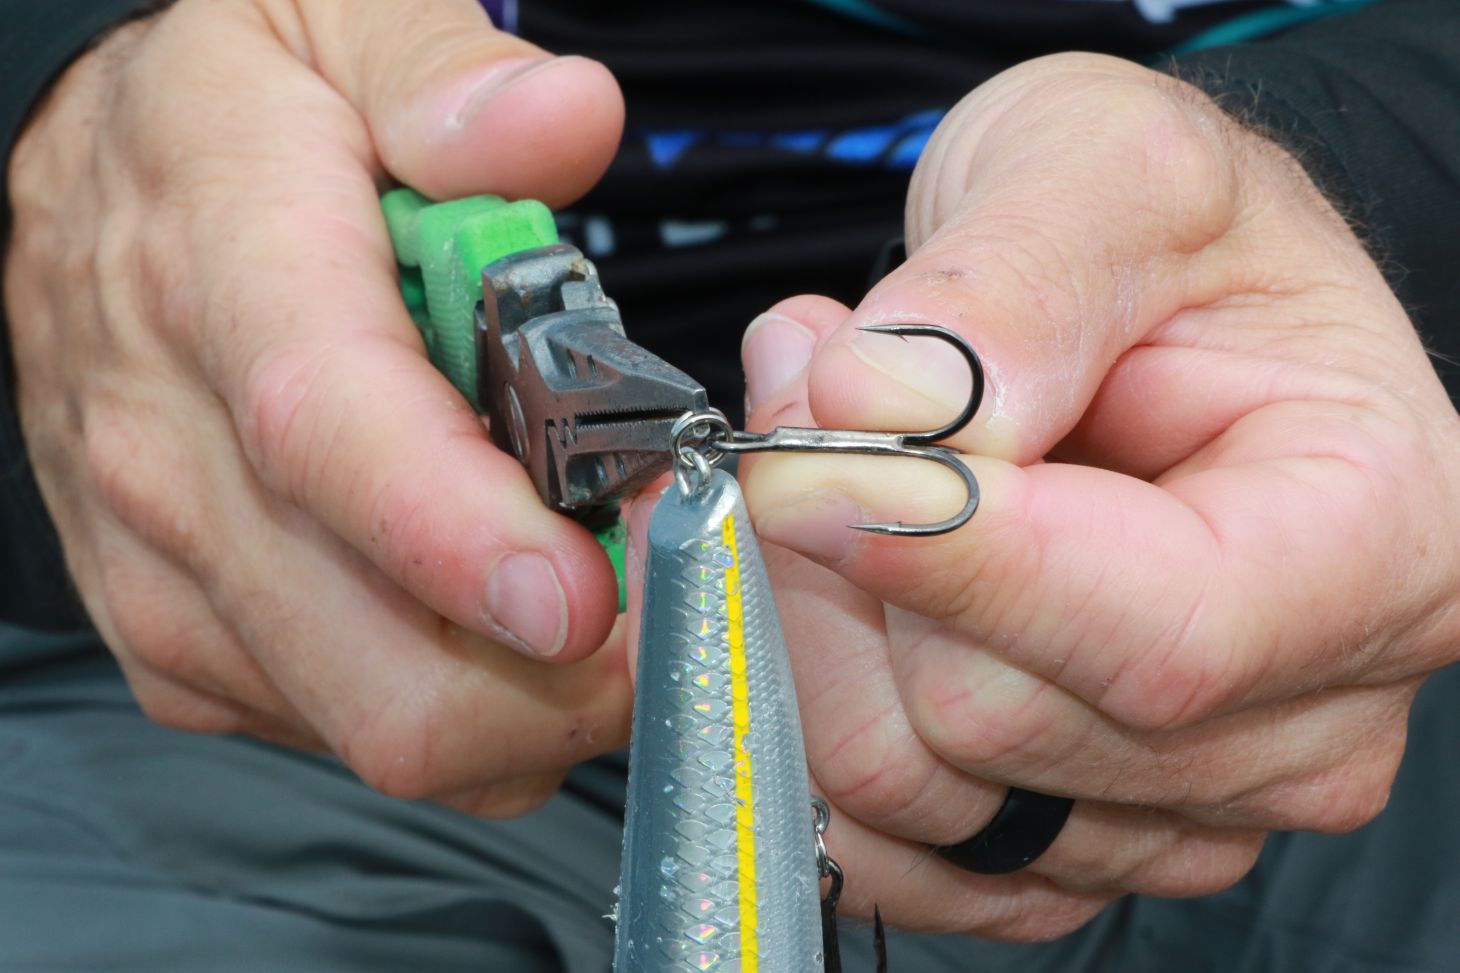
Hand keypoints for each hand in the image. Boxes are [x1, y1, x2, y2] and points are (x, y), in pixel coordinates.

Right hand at [5, 0, 629, 813]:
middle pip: (374, 651)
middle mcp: (173, 452)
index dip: (461, 532)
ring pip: (377, 725)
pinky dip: (461, 709)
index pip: (330, 429)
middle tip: (661, 586)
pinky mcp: (183, 641)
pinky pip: (346, 733)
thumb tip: (568, 122)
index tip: (582, 590)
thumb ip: (451, 79)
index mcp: (227, 272)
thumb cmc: (235, 119)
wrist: (83, 196)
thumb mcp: (335, 22)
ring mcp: (171, 570)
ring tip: (593, 588)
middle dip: (556, 667)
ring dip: (527, 694)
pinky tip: (488, 614)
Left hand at [739, 53, 1459, 938]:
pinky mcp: (1065, 832)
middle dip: (847, 552)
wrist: (1154, 306)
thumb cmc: (1171, 243)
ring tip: (832, 465)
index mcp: (1377, 541)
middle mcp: (1302, 707)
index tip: (809, 457)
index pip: (1161, 634)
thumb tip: (873, 404)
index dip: (951, 559)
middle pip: (995, 723)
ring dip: (812, 614)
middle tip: (812, 401)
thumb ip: (1015, 281)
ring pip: (907, 786)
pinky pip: (887, 844)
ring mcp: (1181, 795)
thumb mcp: (1113, 172)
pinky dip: (810, 710)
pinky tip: (832, 584)